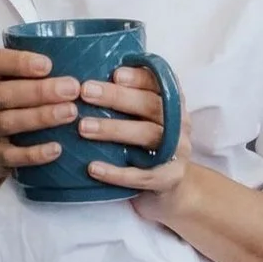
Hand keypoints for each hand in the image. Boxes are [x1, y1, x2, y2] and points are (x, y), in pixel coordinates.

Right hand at [0, 47, 82, 182]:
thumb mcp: (3, 82)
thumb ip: (28, 73)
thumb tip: (76, 64)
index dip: (20, 63)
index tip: (48, 65)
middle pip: (3, 94)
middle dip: (39, 91)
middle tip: (71, 89)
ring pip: (7, 122)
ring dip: (41, 117)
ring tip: (70, 113)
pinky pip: (11, 156)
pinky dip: (34, 153)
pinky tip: (56, 149)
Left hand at [78, 63, 191, 215]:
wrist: (171, 188)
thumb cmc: (147, 144)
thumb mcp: (143, 118)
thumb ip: (126, 98)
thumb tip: (85, 77)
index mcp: (171, 103)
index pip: (159, 82)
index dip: (139, 76)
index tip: (115, 73)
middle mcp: (179, 123)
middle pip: (151, 105)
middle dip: (117, 97)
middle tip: (85, 92)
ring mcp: (177, 152)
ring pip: (148, 135)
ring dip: (114, 130)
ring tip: (83, 127)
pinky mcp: (169, 179)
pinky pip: (142, 176)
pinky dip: (117, 173)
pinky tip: (92, 168)